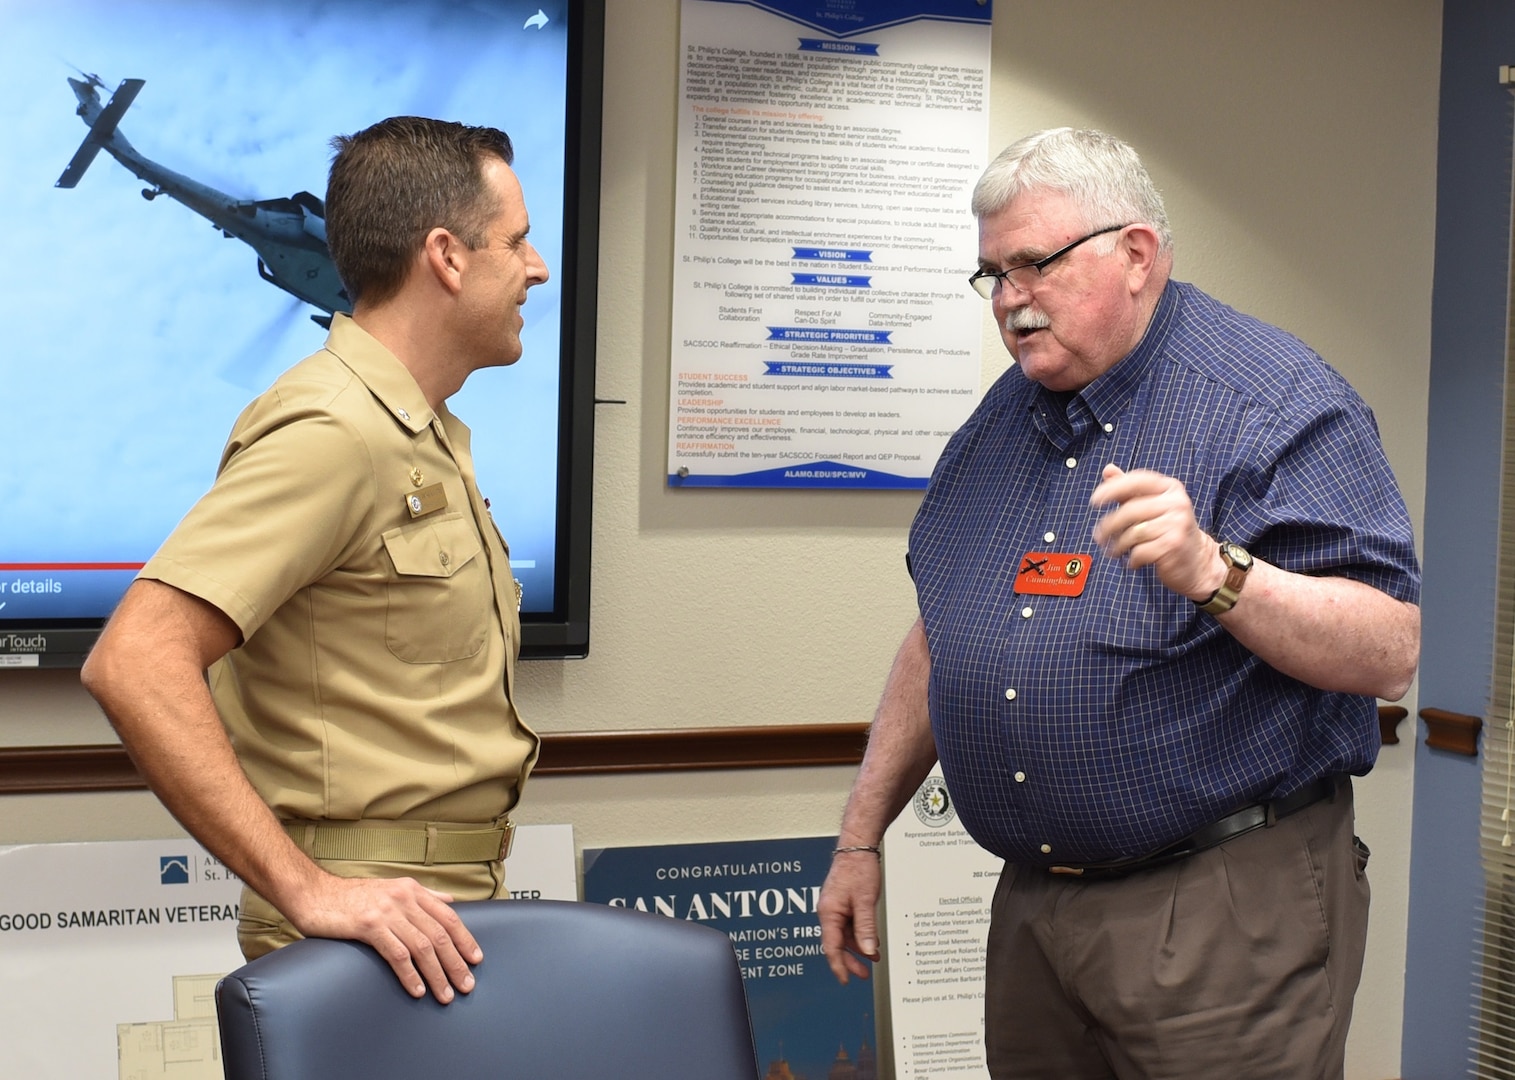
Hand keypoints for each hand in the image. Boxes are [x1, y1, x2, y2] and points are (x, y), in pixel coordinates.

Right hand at [286, 874, 482, 1002]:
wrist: (314, 894)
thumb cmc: (352, 897)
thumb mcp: (393, 888)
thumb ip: (423, 896)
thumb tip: (450, 901)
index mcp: (412, 890)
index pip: (448, 917)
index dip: (465, 939)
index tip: (476, 960)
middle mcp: (404, 898)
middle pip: (439, 934)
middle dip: (456, 962)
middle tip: (466, 985)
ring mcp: (387, 911)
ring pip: (422, 947)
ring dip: (437, 974)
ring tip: (445, 994)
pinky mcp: (368, 926)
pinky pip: (397, 955)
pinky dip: (410, 975)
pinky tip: (418, 990)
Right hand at [817, 851, 881, 984]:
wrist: (858, 847)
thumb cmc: (858, 868)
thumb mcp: (866, 902)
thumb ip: (866, 928)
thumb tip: (867, 951)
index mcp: (828, 912)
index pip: (831, 947)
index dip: (838, 966)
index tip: (845, 980)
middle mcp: (828, 911)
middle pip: (836, 944)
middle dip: (850, 960)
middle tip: (863, 974)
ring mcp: (834, 907)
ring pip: (844, 935)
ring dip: (858, 947)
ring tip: (873, 956)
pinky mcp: (842, 902)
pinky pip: (848, 925)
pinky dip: (859, 934)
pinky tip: (870, 940)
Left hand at [1089, 463, 1222, 600]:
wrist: (1197, 560)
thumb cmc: (1169, 530)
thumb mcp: (1152, 505)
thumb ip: (1129, 489)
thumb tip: (1107, 470)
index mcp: (1170, 488)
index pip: (1137, 480)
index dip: (1113, 488)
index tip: (1095, 501)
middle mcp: (1177, 503)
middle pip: (1130, 510)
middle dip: (1109, 525)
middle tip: (1099, 536)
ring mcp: (1177, 524)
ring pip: (1133, 533)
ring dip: (1118, 546)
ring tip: (1115, 551)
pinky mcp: (1174, 545)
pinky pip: (1140, 551)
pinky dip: (1131, 559)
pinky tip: (1133, 560)